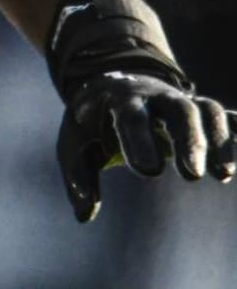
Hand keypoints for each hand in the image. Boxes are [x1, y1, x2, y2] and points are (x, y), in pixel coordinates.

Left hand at [56, 70, 236, 221]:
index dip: (139, 140)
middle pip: (178, 109)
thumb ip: (77, 175)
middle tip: (192, 174)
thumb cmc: (91, 120)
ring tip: (223, 174)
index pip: (130, 116)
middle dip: (188, 139)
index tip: (148, 171)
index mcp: (119, 100)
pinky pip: (224, 116)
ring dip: (219, 138)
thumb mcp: (74, 140)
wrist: (109, 80)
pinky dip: (236, 130)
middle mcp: (154, 96)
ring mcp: (179, 100)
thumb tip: (83, 213)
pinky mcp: (199, 110)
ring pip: (206, 109)